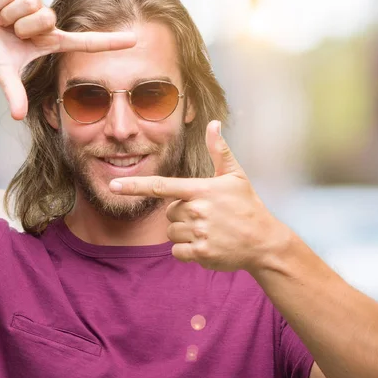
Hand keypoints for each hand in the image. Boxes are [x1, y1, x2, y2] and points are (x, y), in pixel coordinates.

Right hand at [0, 0, 135, 119]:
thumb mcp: (2, 72)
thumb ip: (13, 93)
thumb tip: (17, 116)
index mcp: (50, 42)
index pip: (86, 42)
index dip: (110, 42)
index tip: (134, 41)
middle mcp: (47, 24)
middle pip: (48, 19)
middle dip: (24, 26)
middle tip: (10, 32)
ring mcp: (35, 6)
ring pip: (32, 5)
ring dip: (11, 14)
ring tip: (2, 20)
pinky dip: (1, 3)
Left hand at [109, 121, 284, 271]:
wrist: (264, 241)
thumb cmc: (247, 206)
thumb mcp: (236, 176)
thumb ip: (219, 151)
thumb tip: (213, 124)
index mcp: (201, 190)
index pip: (161, 187)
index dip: (134, 185)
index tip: (114, 185)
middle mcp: (197, 210)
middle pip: (168, 213)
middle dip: (182, 214)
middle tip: (206, 216)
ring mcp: (198, 233)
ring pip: (171, 233)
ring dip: (184, 233)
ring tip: (208, 230)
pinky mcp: (200, 253)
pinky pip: (177, 251)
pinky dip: (187, 251)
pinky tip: (206, 245)